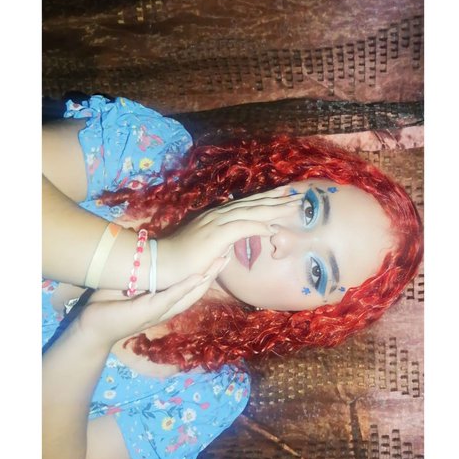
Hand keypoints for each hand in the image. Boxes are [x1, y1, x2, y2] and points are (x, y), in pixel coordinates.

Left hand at [76, 255, 230, 345]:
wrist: (92, 327)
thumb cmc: (107, 306)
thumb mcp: (128, 286)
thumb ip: (140, 275)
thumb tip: (143, 256)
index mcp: (163, 301)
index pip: (188, 286)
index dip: (204, 272)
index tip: (216, 256)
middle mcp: (166, 307)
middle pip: (196, 290)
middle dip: (212, 273)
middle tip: (227, 256)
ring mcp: (160, 309)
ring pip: (189, 293)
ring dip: (206, 278)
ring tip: (220, 262)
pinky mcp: (150, 310)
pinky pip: (172, 296)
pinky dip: (185, 286)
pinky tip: (198, 276)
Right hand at [158, 187, 300, 287]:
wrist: (160, 263)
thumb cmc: (180, 263)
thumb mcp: (204, 253)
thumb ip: (217, 250)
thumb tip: (226, 254)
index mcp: (217, 219)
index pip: (246, 206)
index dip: (267, 201)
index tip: (285, 197)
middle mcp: (218, 216)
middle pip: (253, 204)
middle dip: (277, 200)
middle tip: (298, 196)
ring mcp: (216, 223)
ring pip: (251, 212)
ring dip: (274, 209)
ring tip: (294, 206)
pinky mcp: (215, 235)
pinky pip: (242, 227)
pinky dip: (258, 226)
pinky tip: (274, 227)